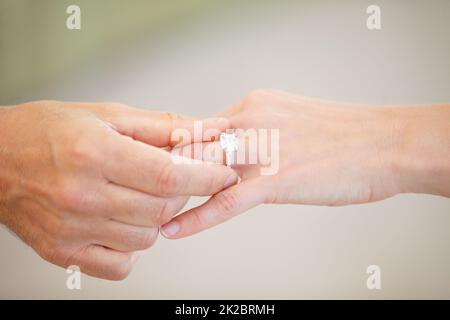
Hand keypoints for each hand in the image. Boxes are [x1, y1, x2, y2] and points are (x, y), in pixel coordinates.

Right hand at [0, 101, 237, 279]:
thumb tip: (211, 129)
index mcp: (94, 153)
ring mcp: (72, 229)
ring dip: (158, 216)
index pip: (169, 175)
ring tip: (140, 194)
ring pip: (148, 237)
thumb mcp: (106, 114)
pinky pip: (122, 264)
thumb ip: (164, 126)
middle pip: (163, 208)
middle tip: (176, 176)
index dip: (207, 176)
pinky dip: (133, 245)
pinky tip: (122, 221)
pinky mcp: (64, 252)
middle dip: (184, 192)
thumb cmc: (46, 131)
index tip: (224, 173)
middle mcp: (82, 195)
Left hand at [162, 89, 449, 237]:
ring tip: (141, 208)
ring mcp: (261, 149)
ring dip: (169, 190)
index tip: (145, 160)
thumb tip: (233, 150)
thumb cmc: (344, 137)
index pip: (196, 125)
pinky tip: (172, 230)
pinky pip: (225, 202)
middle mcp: (250, 120)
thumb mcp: (290, 121)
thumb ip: (257, 133)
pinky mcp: (276, 179)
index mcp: (253, 106)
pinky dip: (195, 218)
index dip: (168, 146)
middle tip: (130, 184)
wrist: (387, 143)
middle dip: (158, 165)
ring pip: (200, 169)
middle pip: (189, 143)